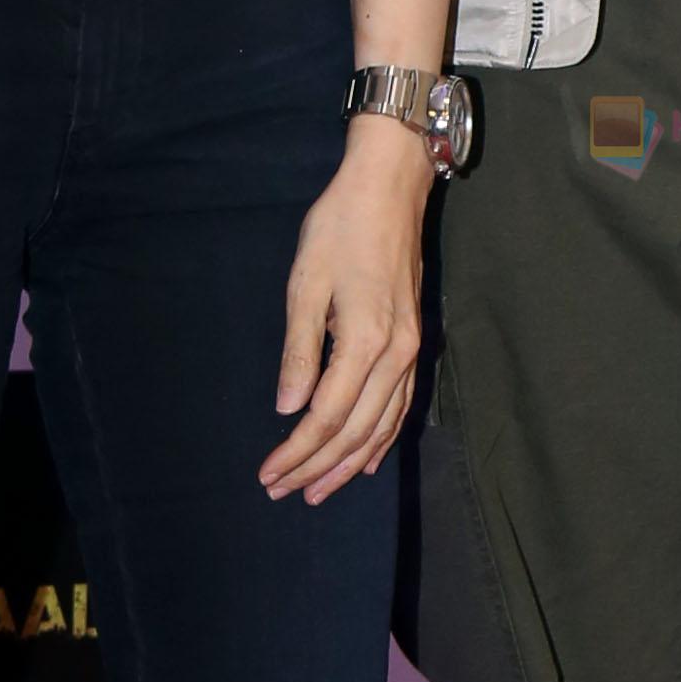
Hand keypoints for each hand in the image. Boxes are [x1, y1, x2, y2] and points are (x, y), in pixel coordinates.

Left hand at [261, 120, 430, 504]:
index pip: (326, 417)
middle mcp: (396, 356)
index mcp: (366, 342)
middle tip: (283, 492)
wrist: (390, 189)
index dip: (296, 453)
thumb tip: (288, 409)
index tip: (267, 475)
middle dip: (318, 468)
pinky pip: (400, 407)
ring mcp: (410, 351)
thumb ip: (299, 351)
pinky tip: (367, 460)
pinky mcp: (413, 343)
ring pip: (382, 427)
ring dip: (349, 464)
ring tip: (319, 491)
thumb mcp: (305, 283)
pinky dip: (382, 439)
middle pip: (356, 432)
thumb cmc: (339, 228)